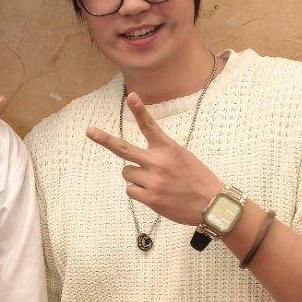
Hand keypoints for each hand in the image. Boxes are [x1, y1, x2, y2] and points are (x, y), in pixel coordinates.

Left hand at [86, 91, 224, 226]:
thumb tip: (139, 159)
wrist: (211, 205)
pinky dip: (138, 192)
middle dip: (104, 139)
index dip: (139, 110)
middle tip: (89, 130)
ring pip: (127, 173)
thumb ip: (161, 153)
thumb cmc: (197, 179)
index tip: (131, 96)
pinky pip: (130, 190)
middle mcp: (158, 162)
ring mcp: (153, 180)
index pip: (150, 125)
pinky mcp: (150, 198)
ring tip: (154, 182)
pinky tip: (153, 194)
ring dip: (135, 177)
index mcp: (168, 148)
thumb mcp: (183, 157)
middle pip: (123, 149)